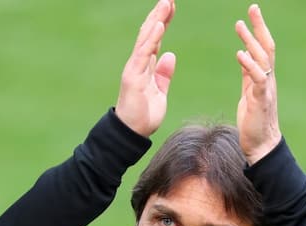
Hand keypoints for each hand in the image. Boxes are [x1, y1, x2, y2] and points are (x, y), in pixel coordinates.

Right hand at [116, 0, 176, 136]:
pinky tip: (158, 24)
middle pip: (150, 33)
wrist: (133, 132)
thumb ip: (163, 74)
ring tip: (166, 4)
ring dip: (156, 20)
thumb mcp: (160, 91)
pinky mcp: (133, 75)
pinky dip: (151, 38)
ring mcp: (135, 67)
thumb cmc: (144, 114)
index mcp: (146, 66)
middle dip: (159, 15)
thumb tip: (169, 55)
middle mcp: (139, 63)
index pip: (155, 38)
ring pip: (146, 38)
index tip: (171, 7)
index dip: (163, 22)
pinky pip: (143, 53)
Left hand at [235, 4, 281, 163]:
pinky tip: (240, 54)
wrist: (261, 145)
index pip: (263, 48)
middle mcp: (268, 80)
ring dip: (251, 41)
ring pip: (262, 60)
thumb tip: (244, 56)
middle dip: (260, 27)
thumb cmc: (255, 122)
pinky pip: (256, 79)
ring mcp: (265, 90)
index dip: (258, 29)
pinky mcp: (260, 101)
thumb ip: (248, 74)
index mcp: (263, 77)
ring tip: (240, 25)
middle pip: (267, 48)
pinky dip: (249, 65)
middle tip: (252, 8)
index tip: (252, 12)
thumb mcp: (249, 92)